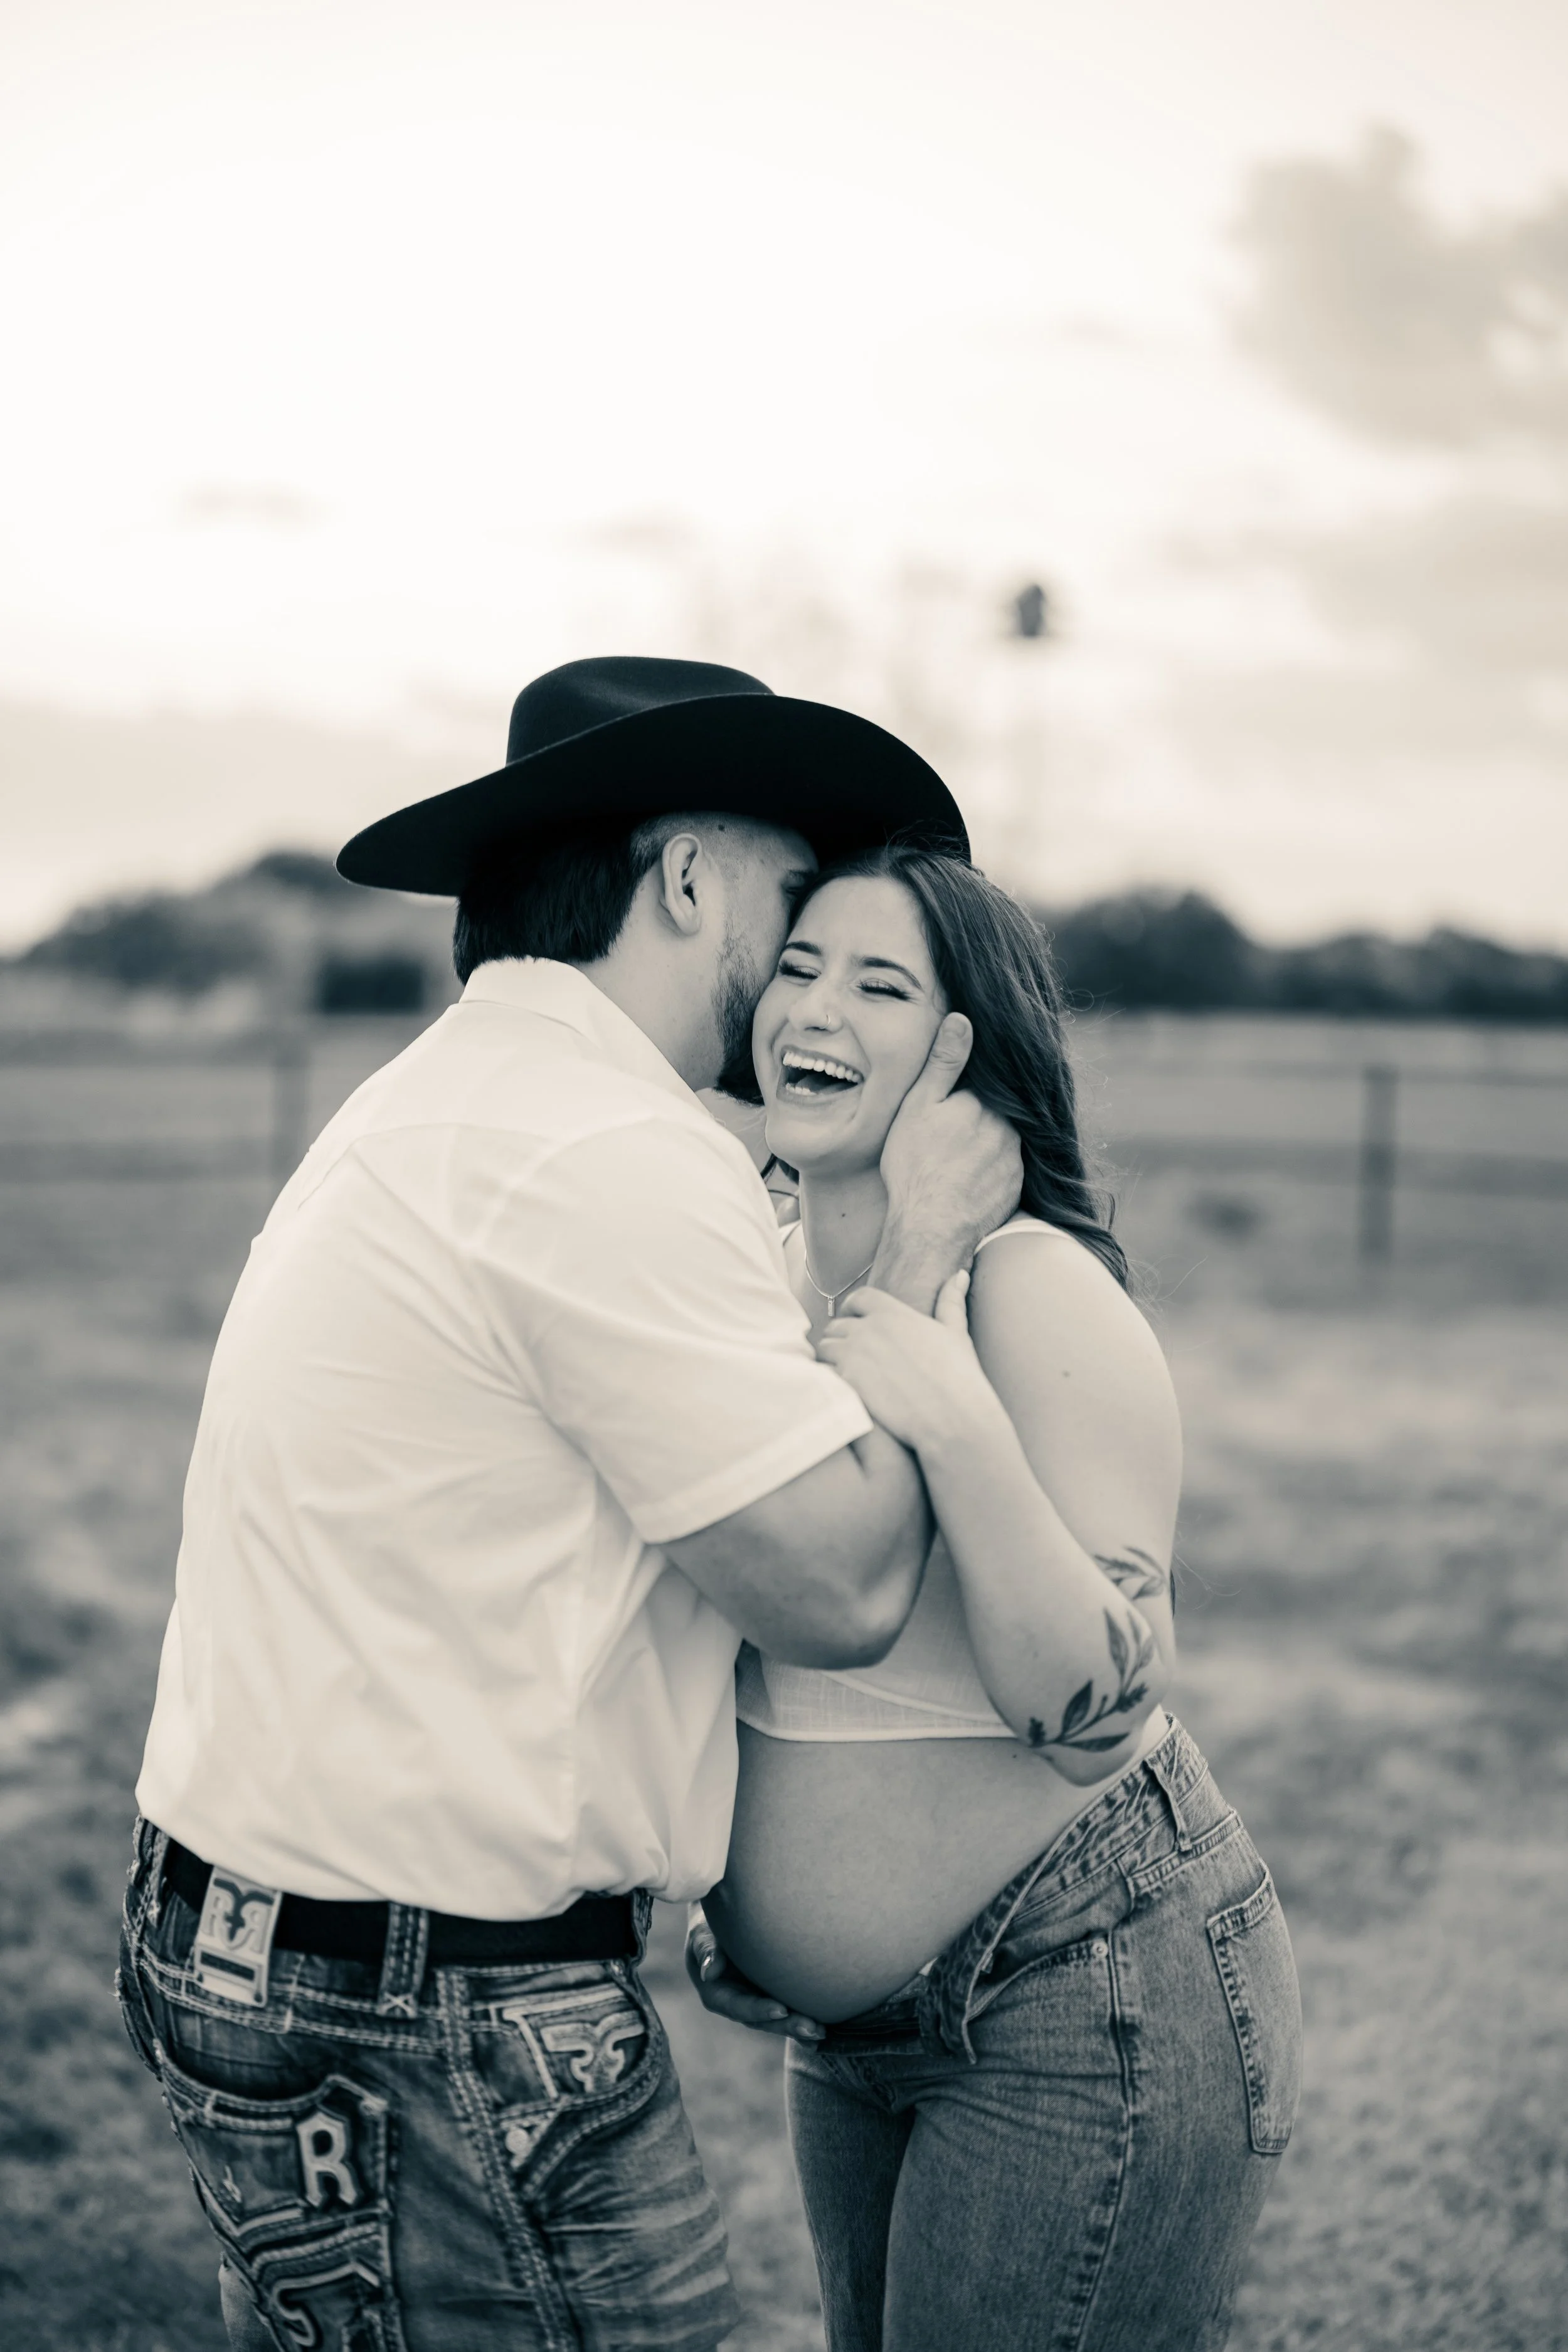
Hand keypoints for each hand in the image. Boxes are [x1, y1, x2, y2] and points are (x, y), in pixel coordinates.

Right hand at [684, 1906, 824, 2044]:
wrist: (727, 1919)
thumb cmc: (710, 1925)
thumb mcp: (703, 1934)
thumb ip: (706, 1950)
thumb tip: (708, 1973)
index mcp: (718, 1995)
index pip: (739, 2007)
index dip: (759, 2010)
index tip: (780, 2009)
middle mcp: (739, 2004)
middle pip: (763, 2021)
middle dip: (787, 2025)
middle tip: (811, 2027)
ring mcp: (757, 2002)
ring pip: (779, 2021)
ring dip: (799, 2027)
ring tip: (822, 2031)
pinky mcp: (773, 1997)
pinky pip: (789, 2014)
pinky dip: (804, 2023)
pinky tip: (824, 2033)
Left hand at [816, 1273, 993, 1454]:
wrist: (951, 1416)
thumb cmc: (958, 1376)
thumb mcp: (955, 1333)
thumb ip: (951, 1302)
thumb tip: (960, 1275)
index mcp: (892, 1313)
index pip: (859, 1298)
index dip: (853, 1308)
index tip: (853, 1319)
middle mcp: (867, 1328)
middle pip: (837, 1325)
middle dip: (840, 1337)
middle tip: (849, 1353)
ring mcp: (853, 1355)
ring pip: (825, 1348)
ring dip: (831, 1358)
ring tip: (842, 1372)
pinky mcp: (847, 1382)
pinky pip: (824, 1373)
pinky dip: (829, 1380)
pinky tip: (842, 1390)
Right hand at [874, 1015, 1021, 1310]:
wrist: (930, 1229)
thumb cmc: (917, 1165)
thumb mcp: (920, 1105)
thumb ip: (944, 1062)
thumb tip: (964, 1019)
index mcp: (987, 1102)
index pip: (981, 1084)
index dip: (962, 1092)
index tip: (945, 1107)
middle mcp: (1010, 1128)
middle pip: (993, 1112)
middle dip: (974, 1118)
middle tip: (944, 1136)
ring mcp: (1016, 1160)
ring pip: (1000, 1140)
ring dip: (982, 1145)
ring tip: (952, 1160)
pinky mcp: (1015, 1189)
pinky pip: (1003, 1170)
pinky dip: (986, 1172)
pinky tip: (963, 1180)